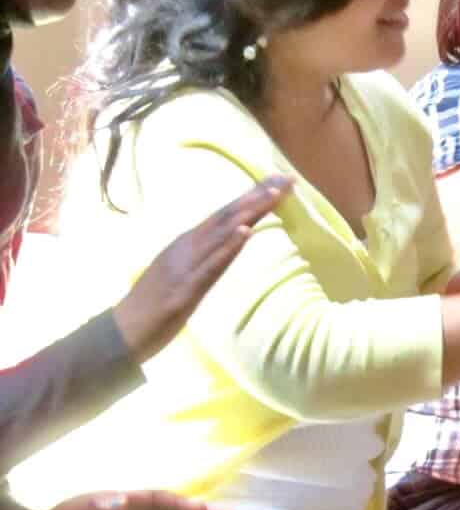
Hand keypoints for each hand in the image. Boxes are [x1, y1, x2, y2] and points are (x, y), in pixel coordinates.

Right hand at [113, 177, 292, 361]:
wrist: (122, 330)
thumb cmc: (152, 304)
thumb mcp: (182, 273)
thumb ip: (203, 257)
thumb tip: (228, 243)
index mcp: (187, 244)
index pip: (225, 215)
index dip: (251, 197)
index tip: (278, 181)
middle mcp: (186, 247)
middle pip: (227, 217)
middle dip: (257, 197)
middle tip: (286, 179)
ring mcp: (186, 265)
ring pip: (222, 233)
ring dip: (249, 213)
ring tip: (272, 194)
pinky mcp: (186, 287)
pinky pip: (211, 264)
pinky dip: (229, 246)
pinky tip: (246, 231)